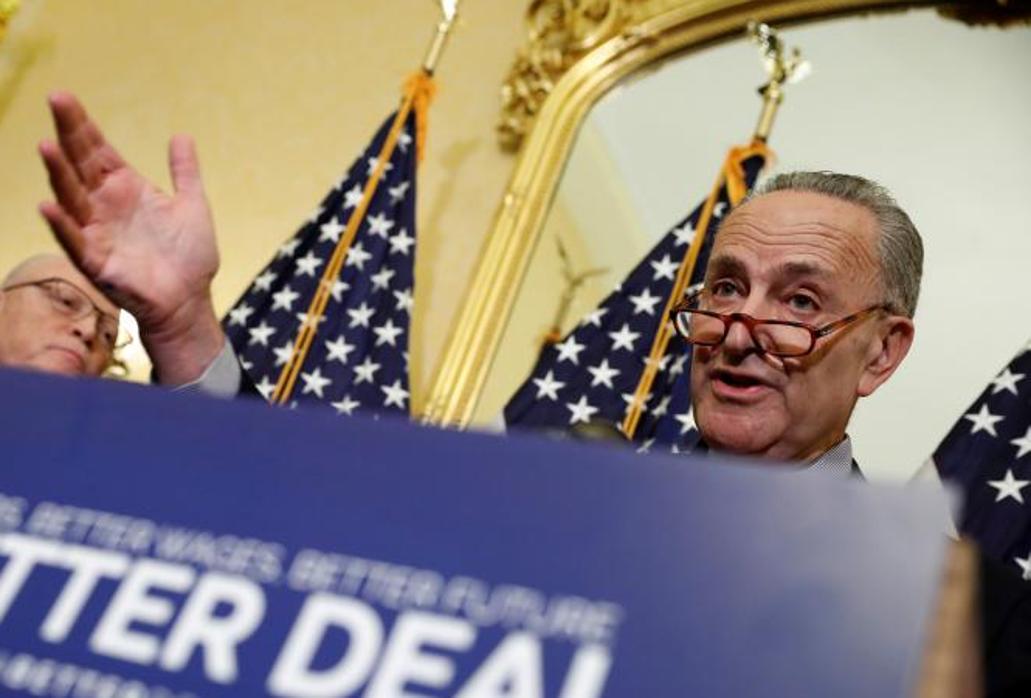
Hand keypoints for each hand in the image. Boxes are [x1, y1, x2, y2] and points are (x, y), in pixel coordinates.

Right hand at [38, 91, 224, 384]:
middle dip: (67, 133)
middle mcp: (104, 206)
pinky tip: (48, 206)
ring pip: (71, 197)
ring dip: (58, 173)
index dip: (81, 125)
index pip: (97, 150)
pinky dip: (62, 224)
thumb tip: (181, 135)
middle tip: (55, 100)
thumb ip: (185, 172)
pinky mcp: (96, 261)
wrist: (191, 300)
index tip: (64, 97)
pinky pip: (74, 240)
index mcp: (126, 189)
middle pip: (79, 164)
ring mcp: (97, 232)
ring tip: (46, 146)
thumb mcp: (193, 205)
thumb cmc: (190, 257)